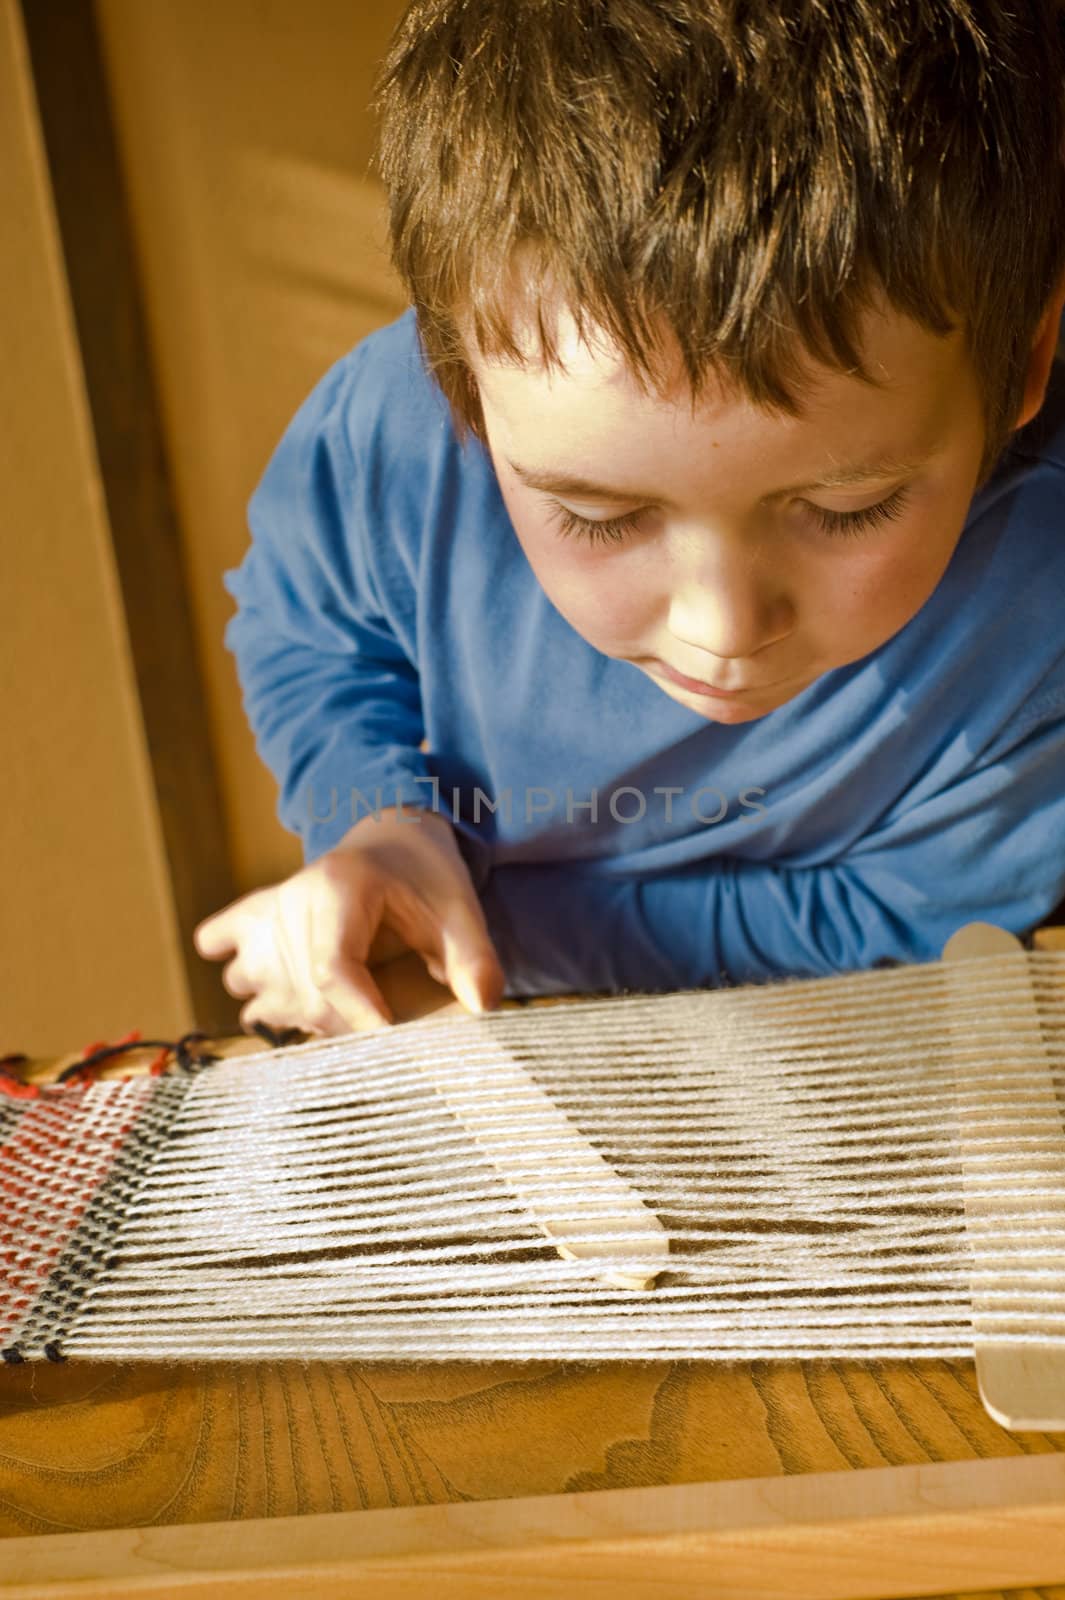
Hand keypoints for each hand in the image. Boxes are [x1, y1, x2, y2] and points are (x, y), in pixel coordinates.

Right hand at [193, 808, 504, 1033]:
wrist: (394, 839)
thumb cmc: (427, 879)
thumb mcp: (461, 912)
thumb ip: (474, 960)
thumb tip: (481, 1007)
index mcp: (342, 886)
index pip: (333, 969)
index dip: (358, 1015)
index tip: (388, 1040)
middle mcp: (293, 896)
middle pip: (301, 990)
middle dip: (342, 1023)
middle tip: (381, 1019)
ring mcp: (267, 909)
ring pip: (260, 988)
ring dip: (298, 1012)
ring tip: (343, 1001)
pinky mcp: (252, 919)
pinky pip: (226, 961)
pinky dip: (256, 992)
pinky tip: (288, 999)